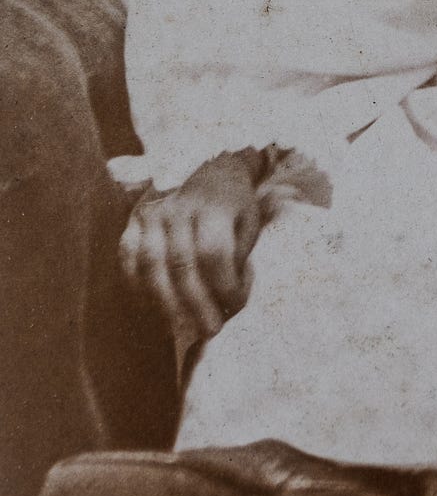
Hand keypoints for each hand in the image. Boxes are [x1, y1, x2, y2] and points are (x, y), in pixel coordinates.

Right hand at [120, 151, 264, 338]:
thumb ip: (239, 257)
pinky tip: (153, 309)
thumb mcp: (250, 222)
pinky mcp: (132, 221)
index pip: (213, 253)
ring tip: (179, 329)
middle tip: (209, 331)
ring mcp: (151, 214)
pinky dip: (138, 288)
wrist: (208, 164)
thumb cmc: (234, 203)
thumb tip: (225, 298)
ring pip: (150, 266)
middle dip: (195, 305)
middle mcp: (178, 208)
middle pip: (181, 265)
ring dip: (164, 304)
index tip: (235, 305)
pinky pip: (127, 259)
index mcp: (213, 206)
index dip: (224, 285)